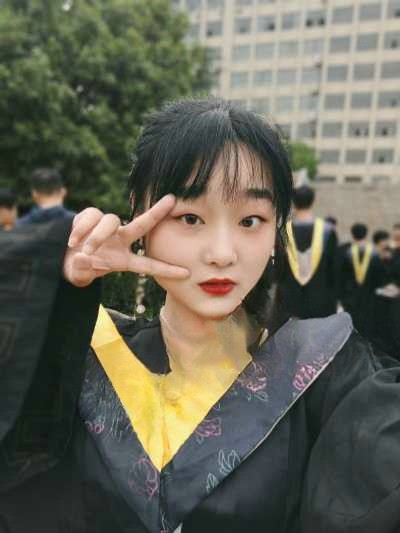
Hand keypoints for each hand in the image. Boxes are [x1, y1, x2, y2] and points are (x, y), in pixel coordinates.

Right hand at [63, 194, 188, 286]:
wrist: (63, 254)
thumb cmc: (79, 267)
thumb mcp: (80, 274)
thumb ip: (81, 270)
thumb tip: (82, 257)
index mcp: (123, 259)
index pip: (148, 265)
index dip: (166, 270)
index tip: (187, 274)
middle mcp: (120, 240)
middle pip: (142, 224)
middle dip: (157, 212)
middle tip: (171, 200)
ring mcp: (107, 227)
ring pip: (110, 221)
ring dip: (97, 236)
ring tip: (85, 250)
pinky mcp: (91, 216)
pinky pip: (91, 216)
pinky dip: (81, 228)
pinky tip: (73, 240)